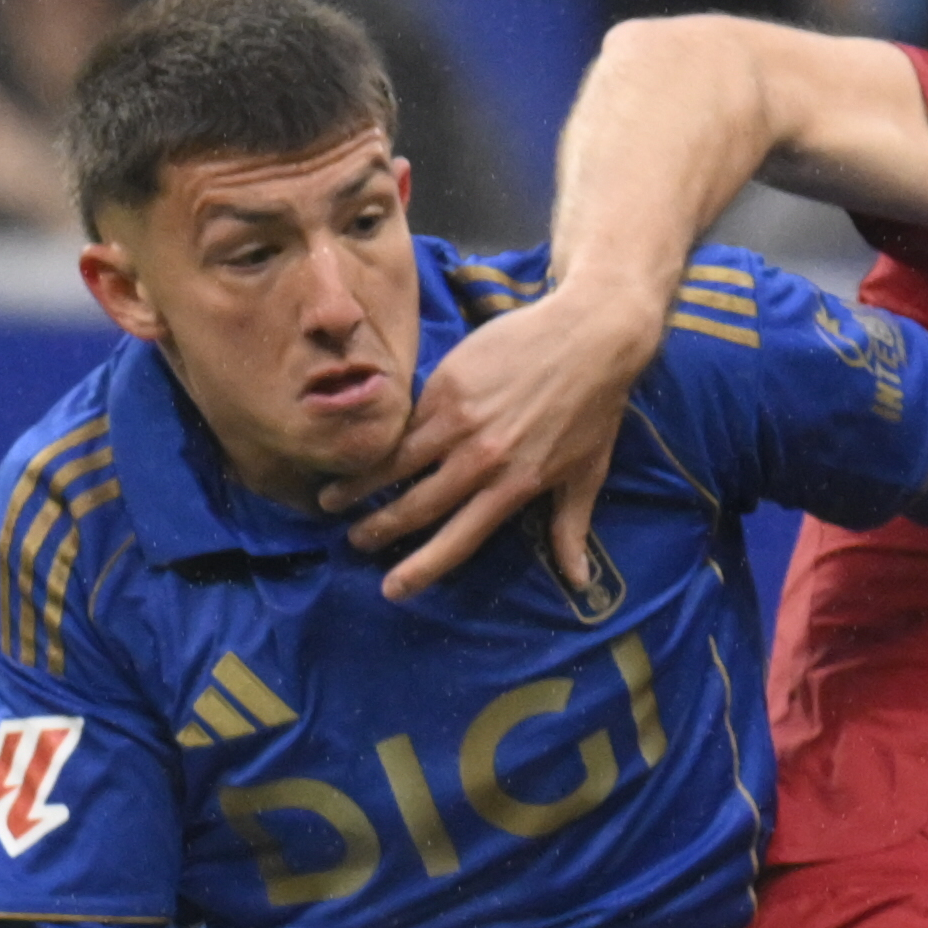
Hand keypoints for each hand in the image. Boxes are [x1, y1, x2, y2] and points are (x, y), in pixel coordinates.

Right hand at [336, 276, 660, 599]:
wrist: (589, 337)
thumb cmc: (595, 410)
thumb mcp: (588, 476)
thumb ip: (571, 529)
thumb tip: (579, 582)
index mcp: (513, 488)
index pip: (458, 540)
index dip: (422, 568)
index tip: (392, 589)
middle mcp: (480, 460)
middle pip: (417, 505)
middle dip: (380, 528)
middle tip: (353, 541)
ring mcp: (459, 420)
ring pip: (397, 460)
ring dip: (361, 484)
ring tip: (332, 499)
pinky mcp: (446, 383)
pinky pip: (406, 418)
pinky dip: (383, 436)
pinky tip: (360, 446)